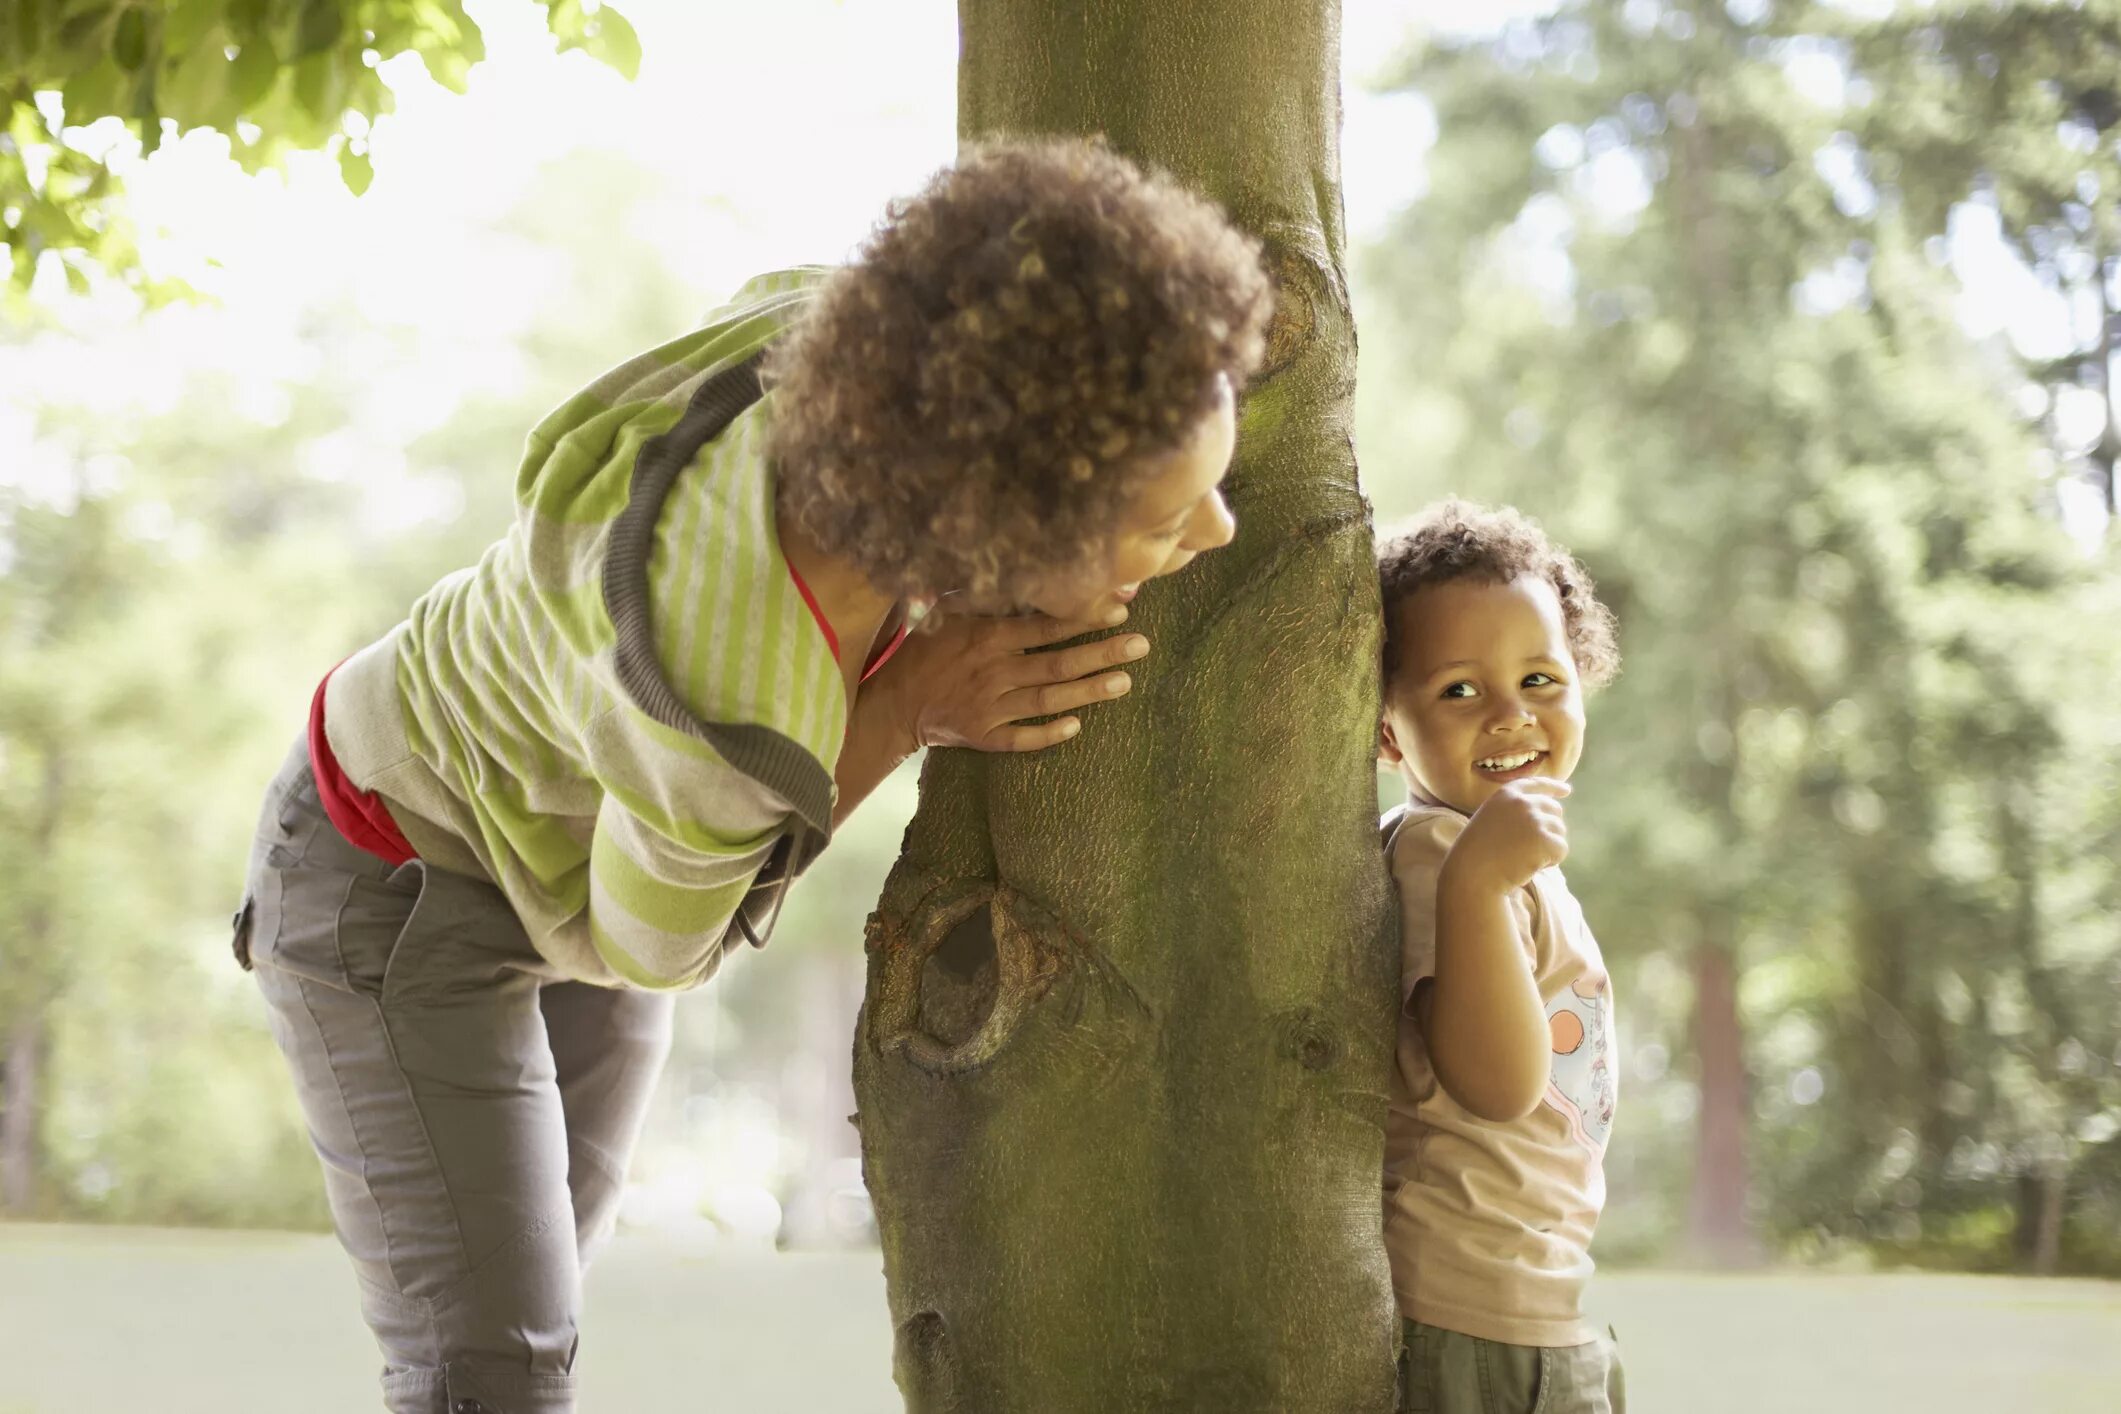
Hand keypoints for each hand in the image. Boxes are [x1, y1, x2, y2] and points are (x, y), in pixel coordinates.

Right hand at [867, 607, 1150, 752]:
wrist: (893, 701)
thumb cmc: (925, 649)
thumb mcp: (949, 612)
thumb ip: (986, 596)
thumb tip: (1023, 568)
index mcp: (988, 637)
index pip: (1045, 626)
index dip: (1083, 617)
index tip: (1119, 609)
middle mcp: (995, 672)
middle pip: (1057, 663)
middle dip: (1102, 653)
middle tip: (1140, 646)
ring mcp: (991, 706)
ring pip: (1048, 699)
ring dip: (1088, 691)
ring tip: (1124, 682)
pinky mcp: (984, 735)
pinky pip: (1021, 738)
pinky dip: (1048, 734)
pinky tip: (1077, 727)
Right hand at [1443, 778, 1569, 893]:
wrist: (1473, 873)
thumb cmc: (1478, 852)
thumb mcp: (1491, 818)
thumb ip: (1514, 810)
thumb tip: (1547, 813)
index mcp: (1506, 794)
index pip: (1536, 784)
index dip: (1553, 787)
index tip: (1566, 791)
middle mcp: (1523, 802)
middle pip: (1554, 810)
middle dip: (1549, 828)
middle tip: (1529, 847)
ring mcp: (1535, 820)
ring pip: (1559, 831)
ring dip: (1548, 846)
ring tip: (1524, 857)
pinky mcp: (1546, 840)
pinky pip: (1561, 849)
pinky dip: (1551, 861)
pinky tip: (1530, 865)